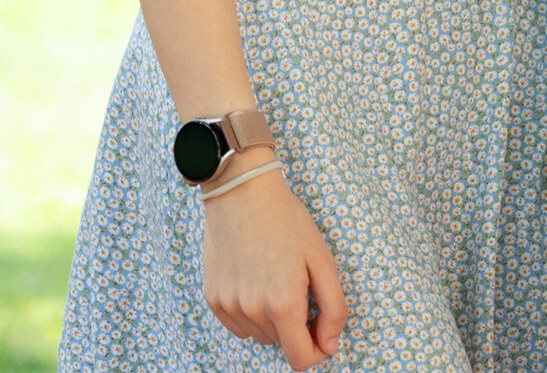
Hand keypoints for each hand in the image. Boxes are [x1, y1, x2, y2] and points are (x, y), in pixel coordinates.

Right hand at [202, 168, 347, 369]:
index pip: (300, 359)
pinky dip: (251, 312)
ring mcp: (229, 305)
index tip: (321, 329)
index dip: (317, 350)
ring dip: (272, 319)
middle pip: (281, 344)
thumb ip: (333, 309)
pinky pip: (239, 325)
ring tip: (274, 278)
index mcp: (283, 304)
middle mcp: (253, 311)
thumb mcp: (322, 260)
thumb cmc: (287, 221)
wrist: (242, 191)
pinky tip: (255, 280)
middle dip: (295, 325)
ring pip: (260, 335)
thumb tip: (330, 346)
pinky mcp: (213, 298)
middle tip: (298, 285)